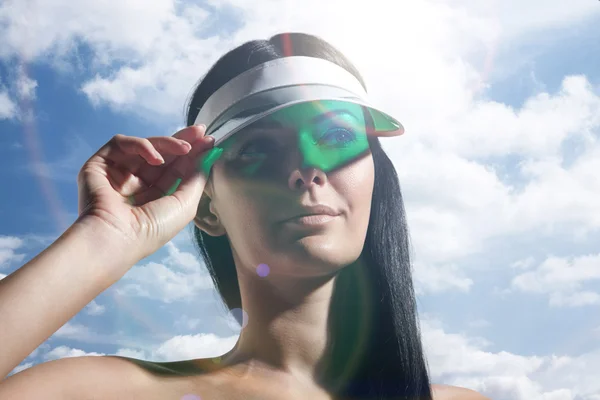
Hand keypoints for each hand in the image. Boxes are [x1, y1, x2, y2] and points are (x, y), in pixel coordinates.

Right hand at [75, 125, 220, 268]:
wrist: (115, 237)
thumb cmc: (152, 229)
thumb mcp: (185, 205)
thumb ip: (196, 179)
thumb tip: (209, 156)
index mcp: (154, 198)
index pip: (174, 170)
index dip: (192, 155)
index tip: (208, 141)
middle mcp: (135, 184)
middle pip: (161, 154)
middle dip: (182, 141)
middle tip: (200, 131)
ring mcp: (117, 173)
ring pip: (145, 147)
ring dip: (167, 143)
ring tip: (185, 149)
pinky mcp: (100, 163)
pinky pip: (122, 144)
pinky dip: (142, 146)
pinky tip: (156, 158)